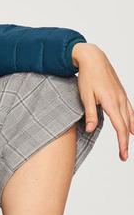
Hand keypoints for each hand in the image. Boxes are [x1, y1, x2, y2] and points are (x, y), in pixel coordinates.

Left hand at [72, 42, 133, 160]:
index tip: (123, 155)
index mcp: (111, 103)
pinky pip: (130, 109)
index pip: (120, 128)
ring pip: (131, 117)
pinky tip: (132, 125)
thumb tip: (91, 130)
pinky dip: (132, 119)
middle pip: (127, 126)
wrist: (93, 58)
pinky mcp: (121, 93)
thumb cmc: (87, 77)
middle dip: (126, 142)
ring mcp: (123, 96)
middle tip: (124, 156)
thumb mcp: (85, 96)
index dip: (122, 143)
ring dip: (131, 131)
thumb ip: (90, 114)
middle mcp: (120, 100)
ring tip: (129, 143)